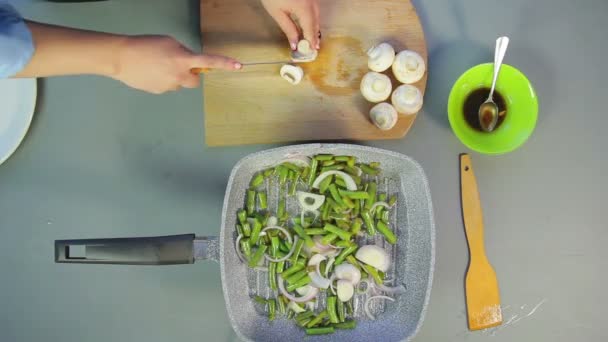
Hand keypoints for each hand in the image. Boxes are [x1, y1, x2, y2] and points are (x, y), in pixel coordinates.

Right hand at [113, 35, 240, 93]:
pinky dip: (162, 81)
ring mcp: (169, 86)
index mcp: (183, 60)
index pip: (208, 62)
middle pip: (194, 82)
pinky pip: (166, 87)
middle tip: (179, 66)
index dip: (224, 63)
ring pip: (178, 84)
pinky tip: (149, 73)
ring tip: (157, 67)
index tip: (239, 66)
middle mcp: (179, 76)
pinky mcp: (158, 92)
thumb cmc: (146, 45)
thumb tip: (189, 62)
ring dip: (174, 77)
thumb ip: (183, 52)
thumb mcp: (169, 43)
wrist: (122, 57)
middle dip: (191, 76)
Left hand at [261, 0, 319, 49]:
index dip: (311, 41)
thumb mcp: (278, 13)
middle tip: (313, 48)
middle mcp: (311, 3)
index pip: (310, 29)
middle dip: (314, 35)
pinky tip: (309, 24)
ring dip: (314, 27)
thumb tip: (295, 43)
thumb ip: (288, 29)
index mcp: (304, 8)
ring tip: (312, 39)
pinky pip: (313, 9)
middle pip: (315, 22)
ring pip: (316, 15)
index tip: (311, 51)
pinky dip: (312, 18)